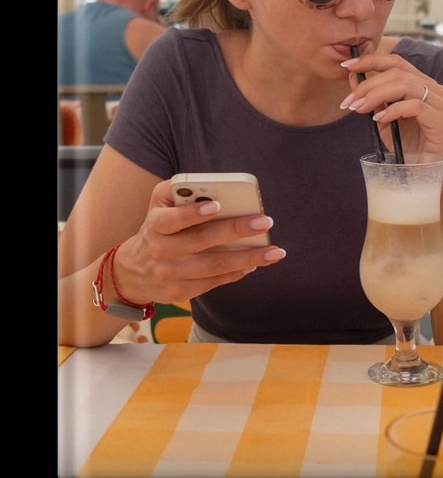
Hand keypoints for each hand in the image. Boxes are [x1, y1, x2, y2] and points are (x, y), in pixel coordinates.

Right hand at [113, 179, 285, 307]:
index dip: (193, 213)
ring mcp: (172, 274)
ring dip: (248, 258)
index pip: (173, 219)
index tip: (216, 205)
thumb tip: (212, 186)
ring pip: (215, 266)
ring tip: (274, 251)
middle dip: (236, 231)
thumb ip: (179, 190)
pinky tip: (256, 263)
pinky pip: (215, 281)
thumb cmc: (157, 229)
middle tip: (265, 222)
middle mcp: (162, 251)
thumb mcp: (158, 205)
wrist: (133, 271)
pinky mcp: (181, 292)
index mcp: (156, 225)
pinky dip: (237, 272)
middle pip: (203, 241)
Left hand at [340, 52, 442, 178]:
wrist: (432, 175)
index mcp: (421, 84)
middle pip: (397, 71)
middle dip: (368, 84)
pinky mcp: (441, 120)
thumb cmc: (411, 149)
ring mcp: (440, 103)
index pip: (395, 62)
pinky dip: (394, 110)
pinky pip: (415, 106)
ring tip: (359, 109)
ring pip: (405, 84)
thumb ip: (373, 100)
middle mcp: (433, 89)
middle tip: (349, 102)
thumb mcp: (385, 121)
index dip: (370, 60)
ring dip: (376, 95)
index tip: (346, 65)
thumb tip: (352, 79)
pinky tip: (379, 120)